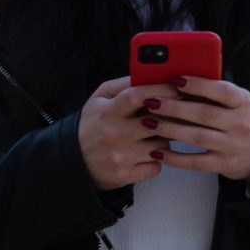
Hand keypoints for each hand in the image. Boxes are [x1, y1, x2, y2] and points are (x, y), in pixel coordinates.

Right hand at [79, 76, 180, 190]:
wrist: (74, 160)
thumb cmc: (93, 124)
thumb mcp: (100, 98)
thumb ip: (124, 84)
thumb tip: (152, 74)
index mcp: (107, 112)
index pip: (136, 96)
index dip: (160, 90)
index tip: (175, 89)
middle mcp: (113, 134)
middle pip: (156, 122)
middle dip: (170, 117)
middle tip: (174, 114)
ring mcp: (120, 157)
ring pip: (161, 145)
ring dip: (164, 139)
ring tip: (154, 135)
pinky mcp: (125, 176)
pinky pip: (156, 166)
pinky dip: (156, 160)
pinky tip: (146, 153)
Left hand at [144, 77, 249, 189]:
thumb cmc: (241, 118)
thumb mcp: (238, 101)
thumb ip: (215, 92)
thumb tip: (178, 80)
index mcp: (243, 101)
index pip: (222, 91)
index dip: (198, 85)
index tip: (175, 80)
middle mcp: (241, 123)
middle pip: (204, 114)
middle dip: (175, 108)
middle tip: (151, 102)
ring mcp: (233, 145)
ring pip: (197, 137)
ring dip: (170, 130)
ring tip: (149, 123)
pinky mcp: (225, 164)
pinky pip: (196, 162)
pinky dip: (176, 158)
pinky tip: (159, 151)